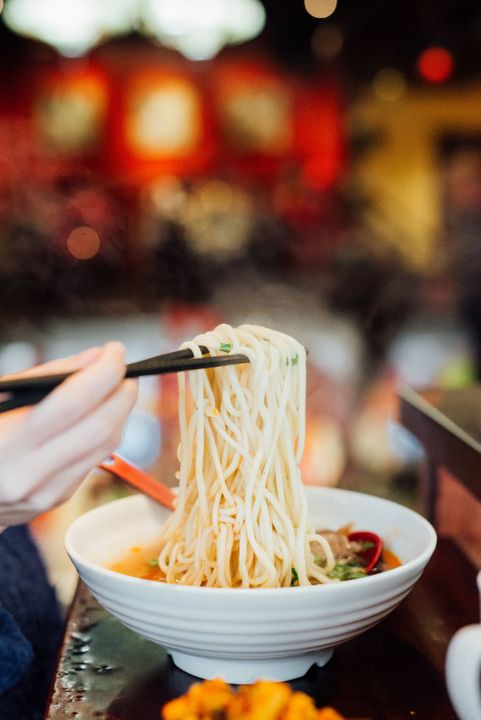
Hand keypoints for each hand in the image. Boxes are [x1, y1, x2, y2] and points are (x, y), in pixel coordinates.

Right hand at [0, 342, 137, 525]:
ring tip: (117, 388)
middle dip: (123, 392)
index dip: (104, 372)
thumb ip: (47, 375)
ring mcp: (45, 491)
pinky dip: (104, 430)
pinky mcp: (58, 497)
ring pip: (106, 445)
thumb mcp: (0, 395)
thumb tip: (97, 358)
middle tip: (126, 370)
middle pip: (101, 427)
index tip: (115, 351)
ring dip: (121, 411)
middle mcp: (28, 473)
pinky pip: (95, 458)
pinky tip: (100, 415)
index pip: (74, 402)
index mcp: (6, 442)